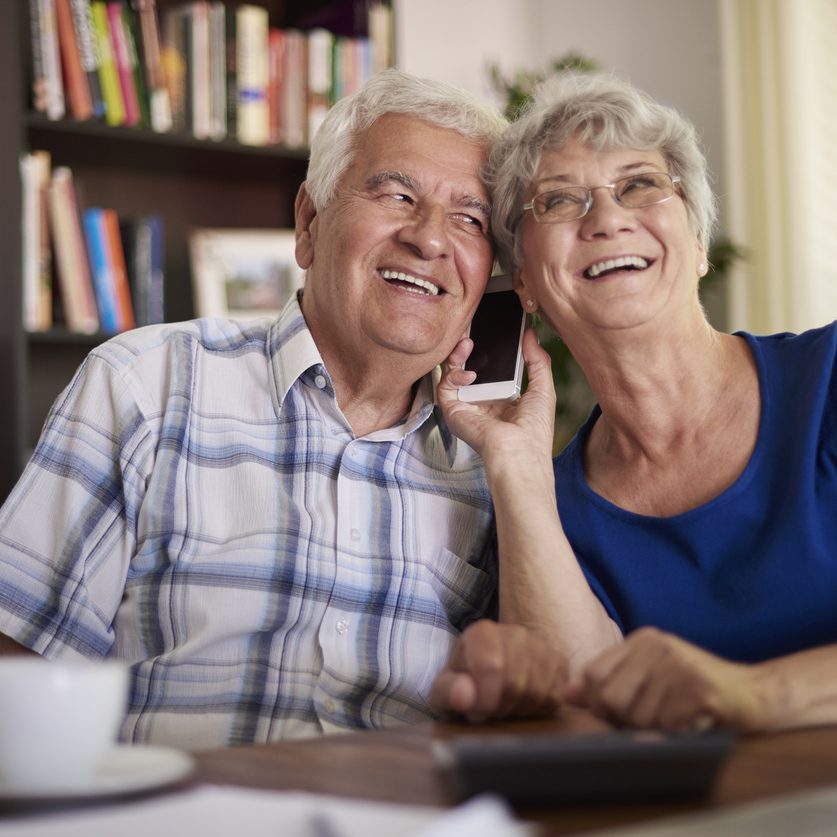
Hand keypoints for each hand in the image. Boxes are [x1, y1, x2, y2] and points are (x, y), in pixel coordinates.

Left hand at [430, 620, 565, 722]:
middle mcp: (516, 632)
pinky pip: (554, 698)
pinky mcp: (559, 663)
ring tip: (503, 707)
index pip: (490, 666)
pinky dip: (536, 711)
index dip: (483, 700)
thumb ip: (448, 691)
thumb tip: (463, 697)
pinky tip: (521, 705)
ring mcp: (541, 646)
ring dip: (517, 711)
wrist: (491, 674)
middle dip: (499, 708)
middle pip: (514, 684)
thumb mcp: (445, 689)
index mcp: (483, 632)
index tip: (474, 712)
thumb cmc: (465, 683)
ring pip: (536, 693)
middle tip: (488, 711)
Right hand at [436, 329, 555, 461]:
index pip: (491, 367)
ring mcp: (466, 405)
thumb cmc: (534, 430)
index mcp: (503, 397)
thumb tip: (531, 334)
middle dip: (468, 346)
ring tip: (467, 342)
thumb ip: (537, 359)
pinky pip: (445, 386)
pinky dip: (453, 374)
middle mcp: (482, 401)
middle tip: (470, 328)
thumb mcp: (543, 388)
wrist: (519, 451)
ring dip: (457, 354)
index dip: (489, 348)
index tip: (490, 329)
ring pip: (453, 372)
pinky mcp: (453, 411)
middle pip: (469, 366)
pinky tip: (469, 374)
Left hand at [562, 627, 771, 732]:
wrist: (756, 694)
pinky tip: (692, 723)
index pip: (594, 674)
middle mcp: (658, 645)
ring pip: (638, 717)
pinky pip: (667, 725)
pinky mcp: (700, 688)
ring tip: (676, 719)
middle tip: (651, 720)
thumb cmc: (695, 691)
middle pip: (611, 698)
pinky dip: (676, 734)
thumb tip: (566, 694)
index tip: (617, 714)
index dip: (598, 703)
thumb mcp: (649, 680)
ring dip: (654, 730)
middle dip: (624, 721)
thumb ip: (609, 683)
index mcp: (642, 640)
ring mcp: (679, 664)